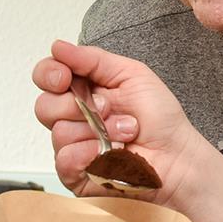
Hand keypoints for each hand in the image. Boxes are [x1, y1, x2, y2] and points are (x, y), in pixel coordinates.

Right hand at [32, 39, 204, 204]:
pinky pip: (65, 160)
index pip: (46, 78)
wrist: (178, 155)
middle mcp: (74, 118)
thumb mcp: (132, 75)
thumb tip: (58, 47)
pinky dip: (91, 154)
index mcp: (84, 91)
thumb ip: (93, 59)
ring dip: (98, 131)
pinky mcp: (77, 174)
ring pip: (59, 133)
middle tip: (108, 108)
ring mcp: (74, 147)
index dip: (49, 75)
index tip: (65, 77)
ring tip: (127, 133)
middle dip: (77, 105)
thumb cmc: (161, 118)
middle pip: (44, 106)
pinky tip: (113, 152)